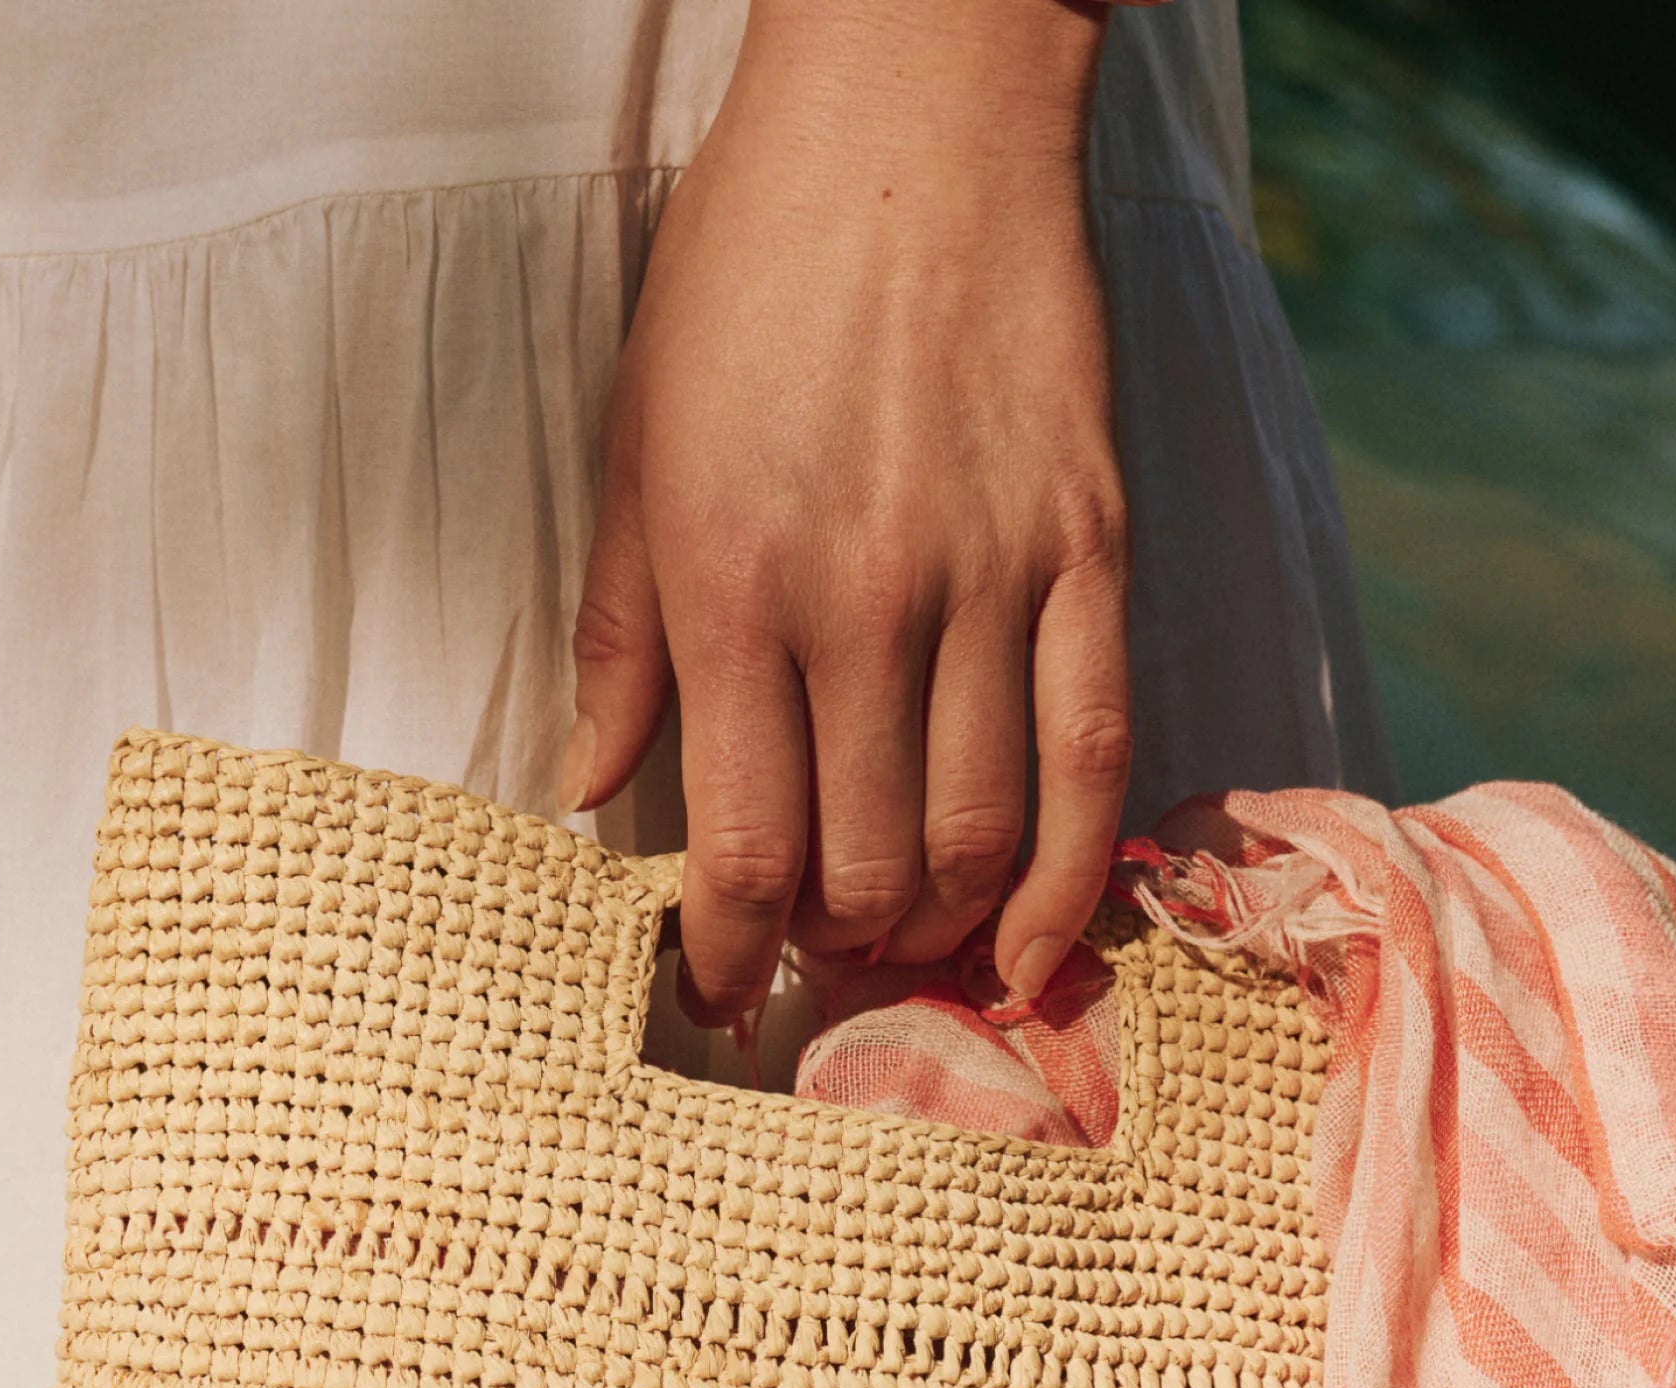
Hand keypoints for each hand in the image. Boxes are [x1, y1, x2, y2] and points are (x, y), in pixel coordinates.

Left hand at [561, 0, 1127, 1028]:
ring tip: (904, 938)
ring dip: (936, 926)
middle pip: (864, 865)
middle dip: (831, 947)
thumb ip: (620, 634)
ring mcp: (991, 579)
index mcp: (732, 585)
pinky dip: (1063, 875)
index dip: (728, 952)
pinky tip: (1031, 942)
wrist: (916, 108)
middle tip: (813, 956)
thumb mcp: (640, 444)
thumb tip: (583, 785)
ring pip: (976, 833)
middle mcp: (863, 602)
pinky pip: (1092, 753)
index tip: (715, 992)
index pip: (741, 843)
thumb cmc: (752, 270)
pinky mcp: (1090, 548)